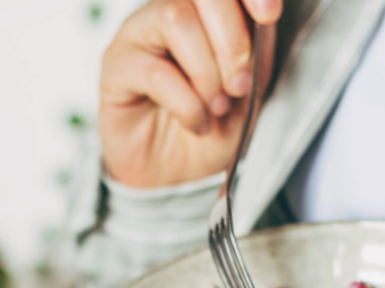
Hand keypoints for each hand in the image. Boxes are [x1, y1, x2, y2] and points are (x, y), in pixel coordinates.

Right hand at [99, 0, 281, 187]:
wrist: (174, 174)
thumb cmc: (209, 128)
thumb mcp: (250, 96)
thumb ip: (258, 56)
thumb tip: (265, 25)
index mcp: (204, 12)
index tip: (269, 15)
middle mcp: (168, 13)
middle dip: (232, 39)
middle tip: (241, 84)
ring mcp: (137, 34)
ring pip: (176, 19)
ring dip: (207, 71)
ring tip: (217, 106)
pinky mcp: (115, 65)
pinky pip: (154, 70)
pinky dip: (186, 103)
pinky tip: (196, 121)